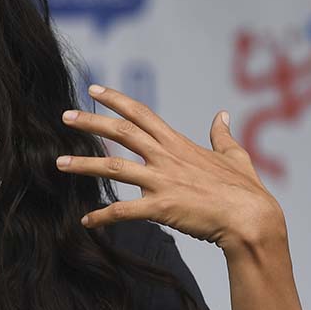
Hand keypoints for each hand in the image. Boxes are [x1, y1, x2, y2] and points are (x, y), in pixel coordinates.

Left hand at [55, 85, 285, 255]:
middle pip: (121, 132)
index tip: (93, 89)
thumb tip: (223, 115)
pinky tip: (87, 220)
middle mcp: (166, 157)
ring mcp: (162, 181)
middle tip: (64, 116)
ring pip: (114, 168)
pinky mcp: (161, 207)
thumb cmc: (246, 191)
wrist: (252, 219)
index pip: (141, 113)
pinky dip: (102, 216)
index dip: (116, 99)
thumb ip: (222, 135)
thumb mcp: (235, 155)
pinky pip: (123, 211)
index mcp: (178, 144)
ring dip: (83, 165)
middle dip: (90, 122)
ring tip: (59, 163)